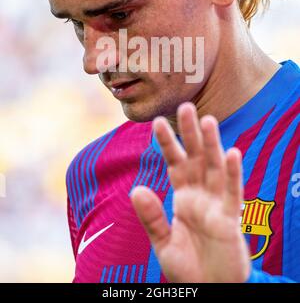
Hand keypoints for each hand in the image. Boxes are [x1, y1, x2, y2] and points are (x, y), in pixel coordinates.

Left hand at [130, 102, 250, 282]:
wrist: (207, 290)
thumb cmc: (188, 266)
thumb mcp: (162, 242)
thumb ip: (151, 216)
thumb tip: (136, 190)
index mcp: (183, 196)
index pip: (174, 163)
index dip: (166, 143)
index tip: (156, 121)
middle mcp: (200, 194)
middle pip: (196, 157)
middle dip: (190, 133)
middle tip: (185, 105)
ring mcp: (216, 203)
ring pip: (215, 167)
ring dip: (212, 144)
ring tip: (207, 120)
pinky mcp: (230, 218)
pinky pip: (233, 192)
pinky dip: (233, 173)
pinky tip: (232, 153)